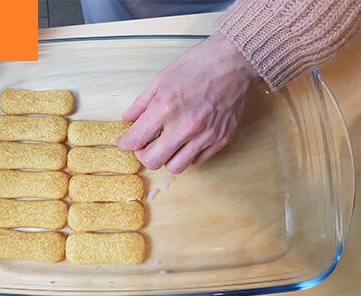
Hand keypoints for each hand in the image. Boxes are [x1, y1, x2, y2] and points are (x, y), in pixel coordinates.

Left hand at [117, 33, 260, 173]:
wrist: (235, 62)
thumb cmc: (200, 65)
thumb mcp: (162, 78)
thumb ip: (142, 102)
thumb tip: (130, 118)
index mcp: (165, 107)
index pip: (134, 140)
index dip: (125, 142)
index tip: (127, 140)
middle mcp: (185, 125)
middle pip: (152, 161)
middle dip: (144, 154)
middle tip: (146, 143)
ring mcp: (206, 135)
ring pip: (176, 166)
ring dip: (167, 157)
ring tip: (168, 143)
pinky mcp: (222, 139)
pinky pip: (198, 160)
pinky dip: (188, 154)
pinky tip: (188, 140)